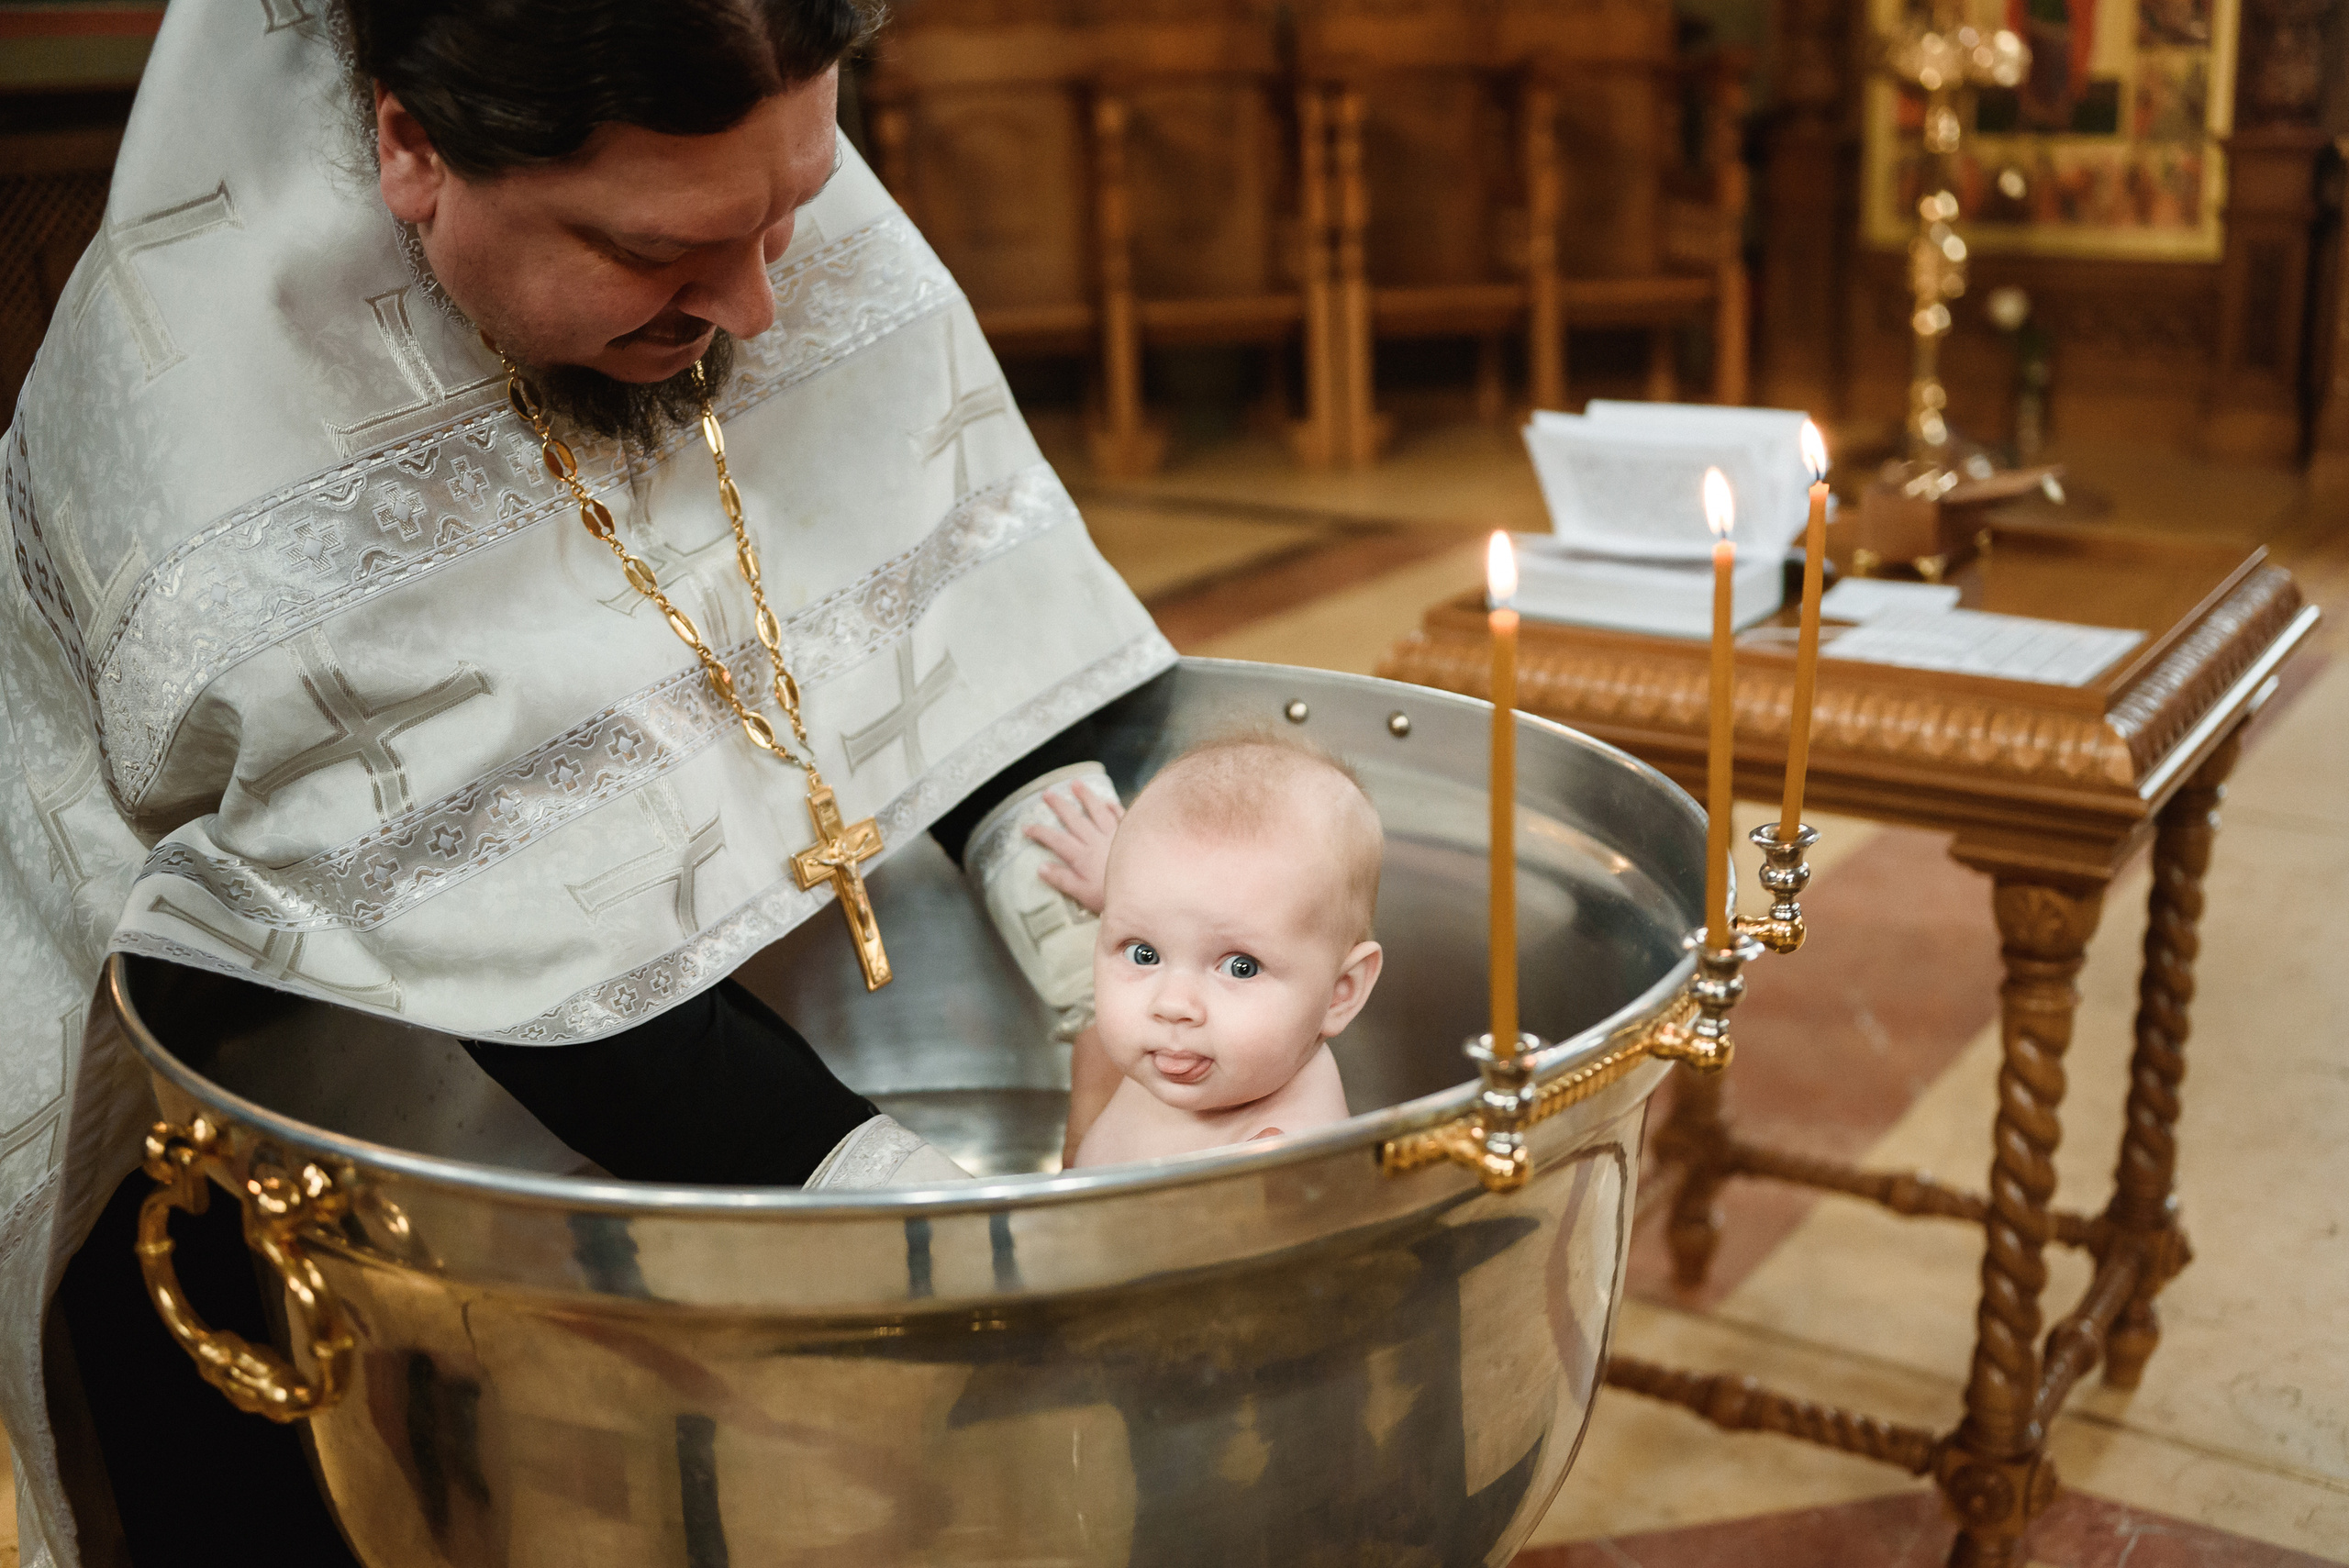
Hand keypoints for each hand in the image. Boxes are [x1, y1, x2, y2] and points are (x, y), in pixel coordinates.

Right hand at [1024, 784, 1121, 913]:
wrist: (1146, 892)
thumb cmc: (1111, 897)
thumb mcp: (1083, 894)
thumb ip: (1062, 880)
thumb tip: (1040, 867)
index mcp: (1082, 856)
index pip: (1056, 840)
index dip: (1040, 833)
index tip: (1026, 827)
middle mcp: (1096, 841)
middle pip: (1075, 819)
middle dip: (1059, 805)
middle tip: (1047, 793)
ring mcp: (1115, 835)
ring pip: (1098, 811)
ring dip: (1086, 796)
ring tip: (1076, 783)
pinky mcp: (1131, 835)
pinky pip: (1121, 815)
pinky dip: (1113, 807)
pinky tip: (1108, 800)